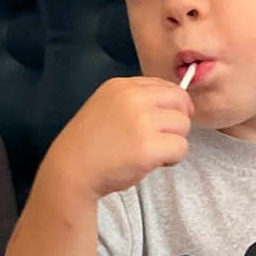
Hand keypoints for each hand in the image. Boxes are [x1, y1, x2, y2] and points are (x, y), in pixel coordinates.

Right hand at [49, 76, 193, 198]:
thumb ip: (136, 101)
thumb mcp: (107, 106)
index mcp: (121, 86)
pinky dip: (172, 159)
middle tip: (160, 138)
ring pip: (183, 125)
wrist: (71, 170)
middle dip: (176, 122)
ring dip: (173, 142)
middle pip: (180, 102)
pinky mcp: (148, 147)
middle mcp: (133, 98)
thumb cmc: (90, 144)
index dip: (172, 106)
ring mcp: (141, 122)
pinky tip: (153, 162)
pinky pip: (181, 148)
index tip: (165, 121)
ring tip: (152, 152)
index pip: (166, 86)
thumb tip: (177, 104)